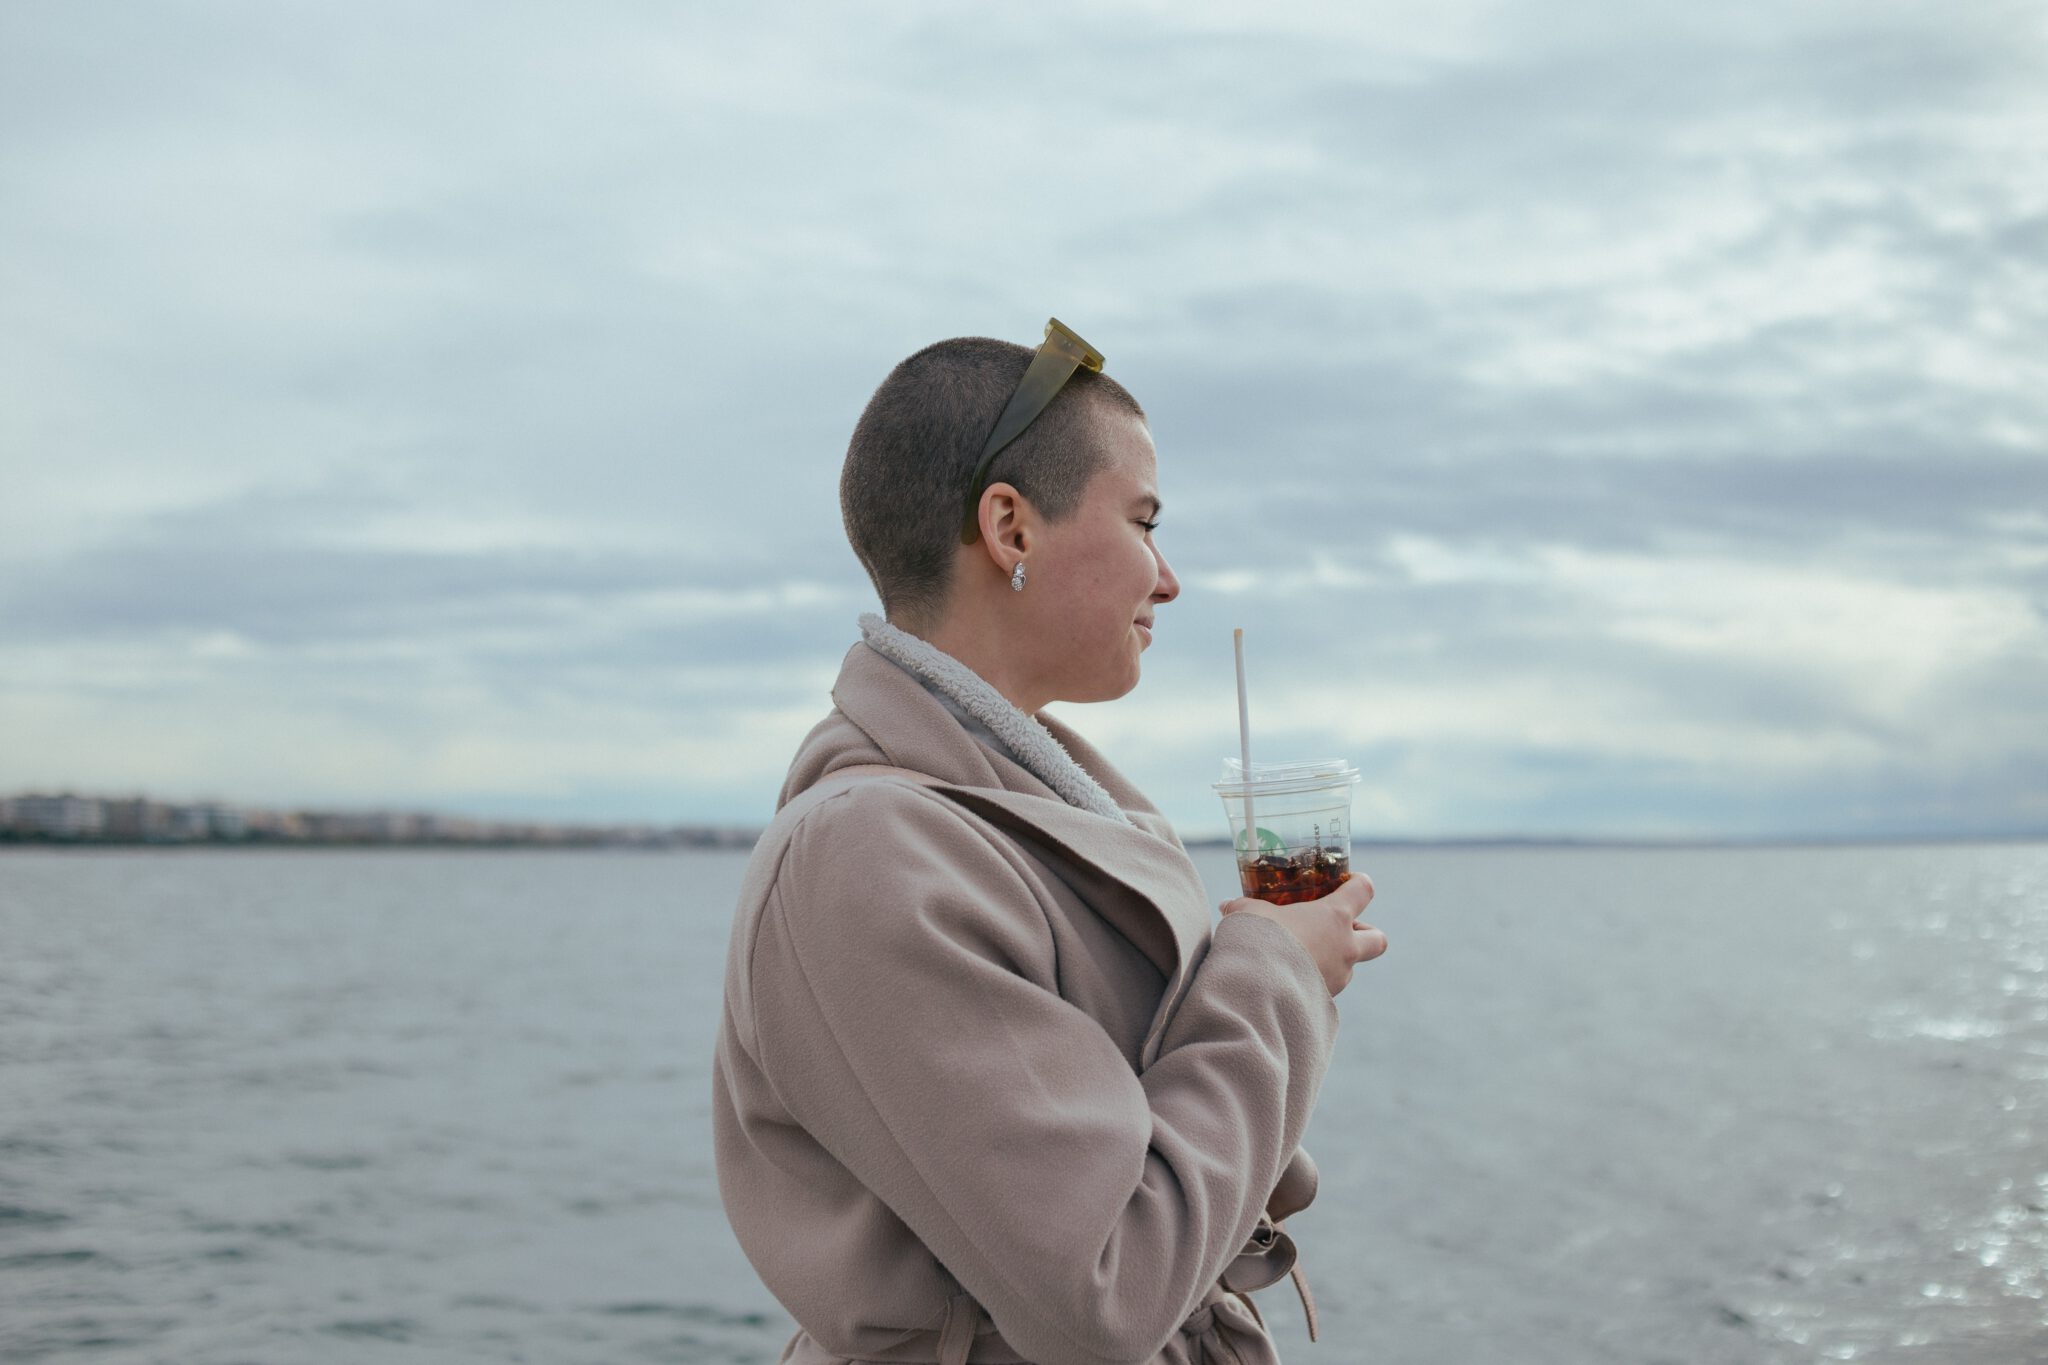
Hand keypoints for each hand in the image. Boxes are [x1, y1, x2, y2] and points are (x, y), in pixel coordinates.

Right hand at [1219, 871, 1385, 996]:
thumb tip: (1227, 905)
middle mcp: (1345, 947)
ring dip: (1335, 960)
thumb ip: (1243, 906)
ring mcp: (1338, 977)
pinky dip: (1316, 981)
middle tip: (1344, 931)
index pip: (1363, 891)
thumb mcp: (1247, 913)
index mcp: (1334, 916)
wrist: (1256, 988)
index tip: (1352, 881)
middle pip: (1378, 939)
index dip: (1360, 883)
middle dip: (1367, 933)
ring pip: (1350, 967)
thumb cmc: (1258, 938)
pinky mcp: (1325, 1001)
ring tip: (1304, 956)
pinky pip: (1328, 988)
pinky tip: (1291, 979)